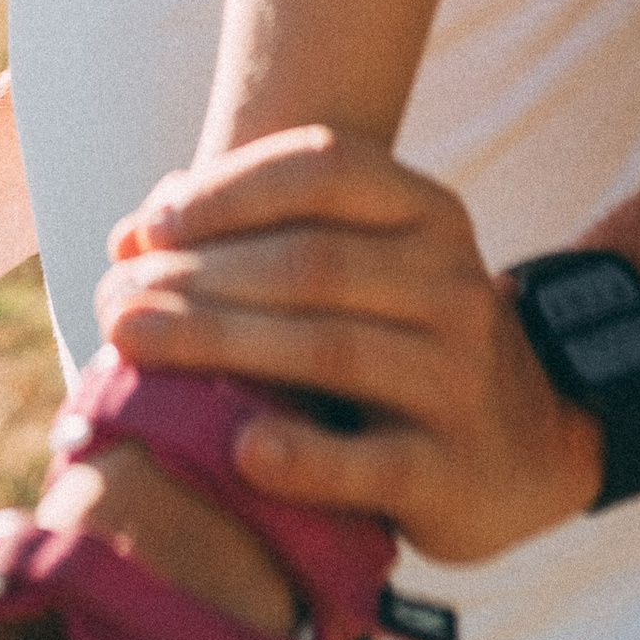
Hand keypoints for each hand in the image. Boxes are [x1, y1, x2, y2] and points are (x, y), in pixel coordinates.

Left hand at [96, 129, 603, 566]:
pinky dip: (304, 458)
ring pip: (329, 349)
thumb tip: (132, 235)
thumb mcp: (362, 268)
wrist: (525, 446)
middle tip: (114, 299)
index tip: (148, 226)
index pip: (323, 169)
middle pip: (309, 263)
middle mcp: (454, 283)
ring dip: (217, 343)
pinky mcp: (454, 470)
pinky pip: (371, 461)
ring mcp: (460, 377)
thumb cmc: (401, 339)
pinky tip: (241, 449)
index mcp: (428, 213)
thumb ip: (261, 236)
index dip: (228, 190)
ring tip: (131, 347)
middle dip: (198, 277)